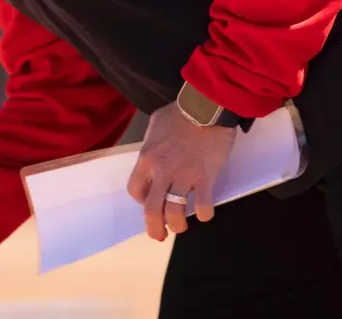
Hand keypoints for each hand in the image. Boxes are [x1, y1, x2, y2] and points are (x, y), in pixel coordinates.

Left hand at [127, 101, 238, 241]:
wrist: (206, 106)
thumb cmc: (181, 112)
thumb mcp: (156, 124)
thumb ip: (151, 143)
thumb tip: (153, 154)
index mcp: (147, 159)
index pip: (135, 191)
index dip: (142, 201)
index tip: (150, 202)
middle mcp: (162, 171)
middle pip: (152, 210)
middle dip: (154, 228)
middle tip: (159, 235)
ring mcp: (184, 176)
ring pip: (176, 214)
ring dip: (178, 226)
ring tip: (181, 227)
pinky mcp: (205, 178)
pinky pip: (203, 206)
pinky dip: (204, 214)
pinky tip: (205, 212)